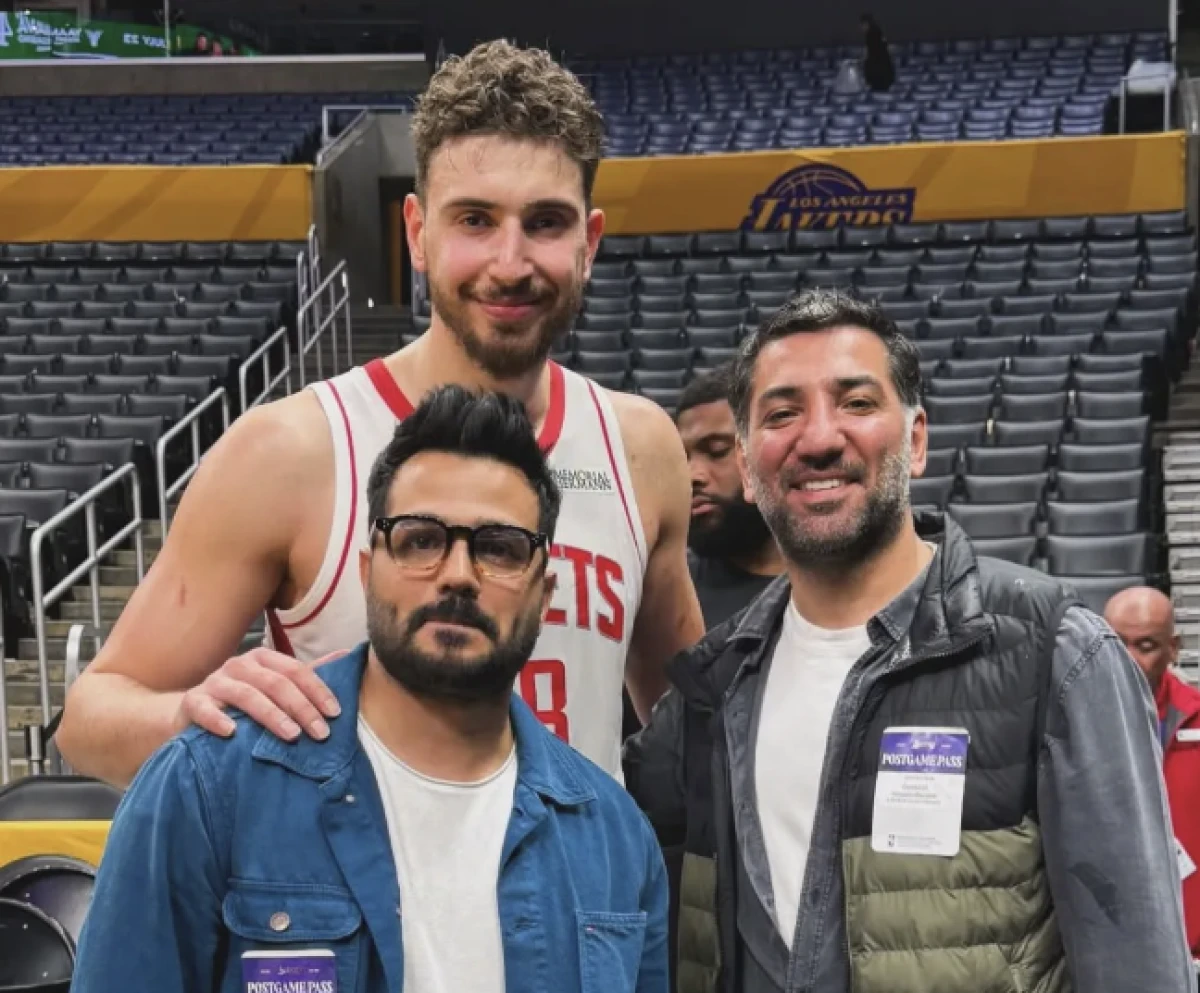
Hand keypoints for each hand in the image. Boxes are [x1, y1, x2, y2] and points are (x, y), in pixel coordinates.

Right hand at [175, 648, 344, 741]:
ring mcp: (215, 682)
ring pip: (246, 695)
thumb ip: (307, 674)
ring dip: (271, 715)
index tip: (335, 714)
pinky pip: (204, 708)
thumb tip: (346, 655)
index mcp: (264, 659)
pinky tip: (231, 733)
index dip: (318, 691)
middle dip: (301, 708)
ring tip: (290, 735)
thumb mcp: (275, 685)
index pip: (296, 670)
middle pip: (276, 683)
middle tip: (320, 733)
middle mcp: (240, 665)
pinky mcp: (193, 702)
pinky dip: (217, 719)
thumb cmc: (243, 701)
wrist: (194, 713)